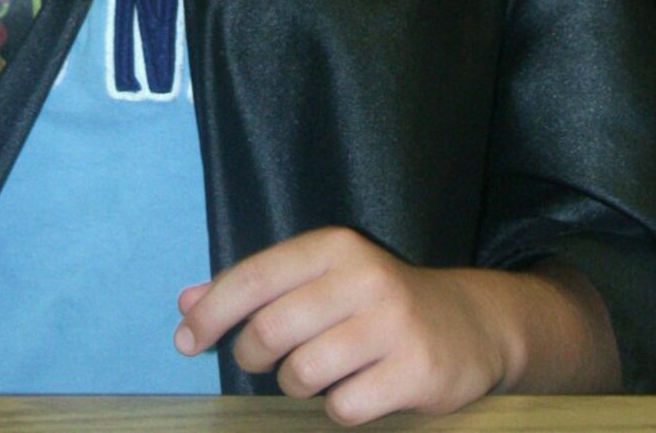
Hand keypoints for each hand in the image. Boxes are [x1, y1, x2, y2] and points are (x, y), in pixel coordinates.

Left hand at [174, 227, 612, 424]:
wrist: (471, 323)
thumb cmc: (375, 300)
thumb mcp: (319, 278)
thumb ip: (254, 288)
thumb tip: (184, 304)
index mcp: (333, 247)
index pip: (254, 277)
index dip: (211, 312)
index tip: (184, 341)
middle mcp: (362, 278)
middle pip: (272, 329)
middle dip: (255, 355)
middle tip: (265, 361)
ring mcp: (392, 325)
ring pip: (303, 372)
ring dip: (296, 383)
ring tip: (314, 374)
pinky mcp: (416, 372)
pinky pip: (344, 407)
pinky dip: (337, 409)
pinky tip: (355, 392)